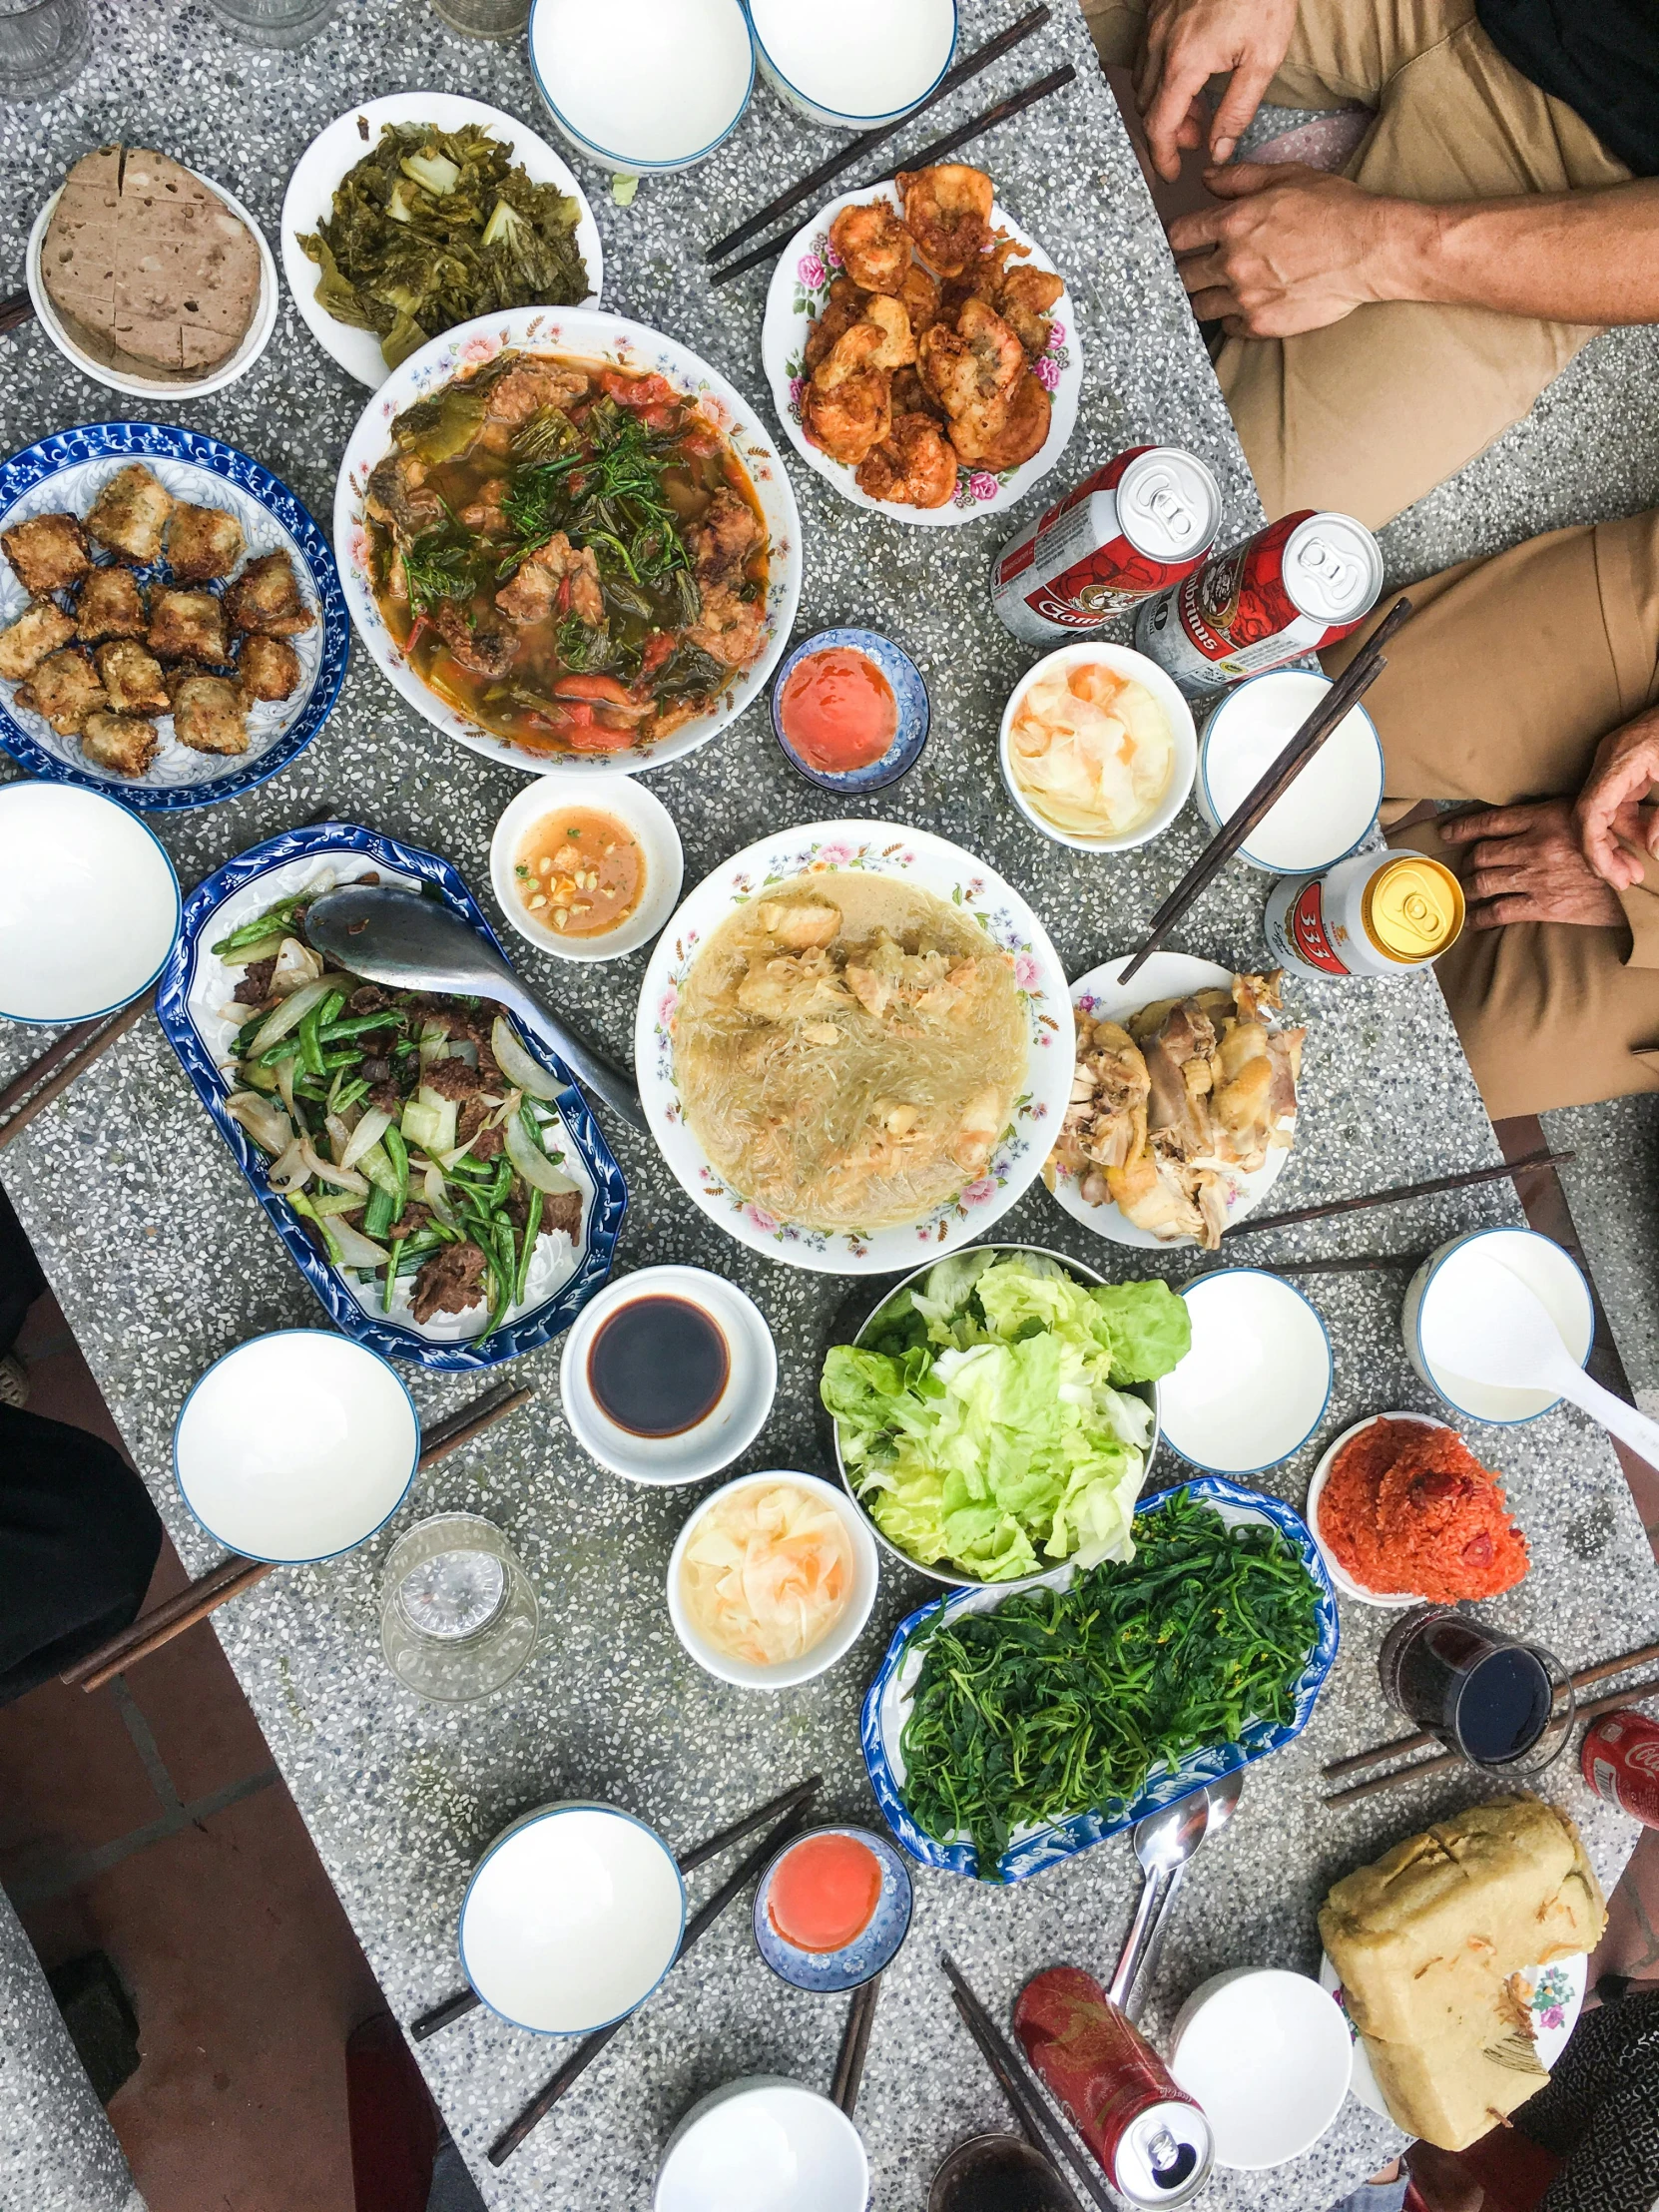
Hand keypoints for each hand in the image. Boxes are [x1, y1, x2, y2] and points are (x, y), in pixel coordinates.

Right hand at [1134, 0, 1298, 181]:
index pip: (1159, 127)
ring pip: (1145, 83)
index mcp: (1184, 64)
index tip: (1172, 173)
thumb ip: (1237, 110)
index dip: (1164, 157)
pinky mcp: (1158, 11)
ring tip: (1201, 106)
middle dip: (1170, 132)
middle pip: (1148, 108)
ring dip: (1166, 105)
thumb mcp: (1263, 58)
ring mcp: (1155, 27)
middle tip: (1199, 136)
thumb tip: (1218, 150)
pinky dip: (1163, 78)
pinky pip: (1148, 57)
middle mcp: (1161, 46)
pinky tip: (1191, 75)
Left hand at [1167, 165, 1415, 335]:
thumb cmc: (1335, 209)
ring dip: (1205, 297)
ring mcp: (1244, 298)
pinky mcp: (1261, 325)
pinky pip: (1227, 327)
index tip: (1183, 241)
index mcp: (1233, 223)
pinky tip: (1245, 306)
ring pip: (1199, 306)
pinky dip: (1231, 318)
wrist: (1369, 250)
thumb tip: (1207, 177)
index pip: (1179, 235)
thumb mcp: (1288, 177)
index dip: (1177, 238)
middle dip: (1186, 270)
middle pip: (1183, 275)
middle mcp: (1231, 263)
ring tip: (1218, 291)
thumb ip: (1240, 178)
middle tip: (1196, 269)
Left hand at [1439, 800, 1624, 929]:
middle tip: (1464, 867)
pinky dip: (1480, 917)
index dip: (1463, 827)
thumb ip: (1551, 816)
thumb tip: (1521, 820)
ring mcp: (1535, 877)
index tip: (1448, 832)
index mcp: (1545, 818)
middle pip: (1481, 854)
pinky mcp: (1542, 905)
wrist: (1633, 881)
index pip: (1491, 821)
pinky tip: (1472, 920)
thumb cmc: (1613, 844)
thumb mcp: (1585, 816)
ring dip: (1468, 888)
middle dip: (1467, 862)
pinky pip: (1498, 911)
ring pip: (1483, 882)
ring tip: (1463, 892)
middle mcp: (1534, 846)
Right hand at [1574, 707, 1658, 890]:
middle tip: (1625, 880)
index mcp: (1622, 759)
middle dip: (1602, 852)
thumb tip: (1655, 850)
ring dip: (1616, 842)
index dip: (1594, 848)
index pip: (1590, 810)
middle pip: (1588, 815)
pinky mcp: (1627, 769)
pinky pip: (1617, 803)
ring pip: (1601, 813)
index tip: (1610, 874)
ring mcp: (1616, 764)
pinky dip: (1628, 827)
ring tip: (1636, 869)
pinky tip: (1647, 841)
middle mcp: (1610, 761)